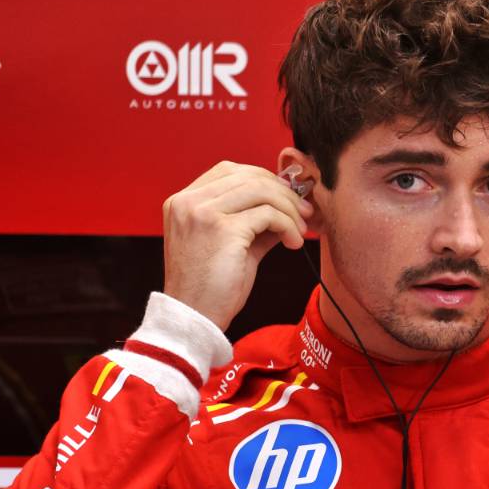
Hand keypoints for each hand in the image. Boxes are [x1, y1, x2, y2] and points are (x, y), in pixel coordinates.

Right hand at [162, 160, 312, 330]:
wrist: (195, 318)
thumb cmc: (211, 287)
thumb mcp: (230, 243)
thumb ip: (252, 219)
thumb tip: (288, 202)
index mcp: (183, 201)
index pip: (230, 170)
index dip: (264, 179)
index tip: (287, 198)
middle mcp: (188, 201)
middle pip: (249, 176)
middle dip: (284, 192)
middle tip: (304, 213)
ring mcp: (202, 213)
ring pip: (261, 190)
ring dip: (290, 209)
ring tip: (301, 231)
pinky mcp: (223, 229)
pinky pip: (268, 214)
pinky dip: (288, 225)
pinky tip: (293, 243)